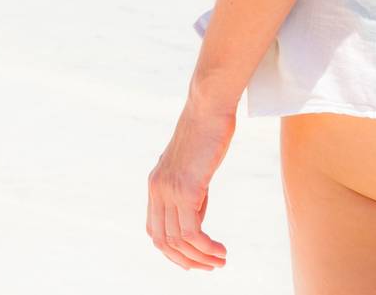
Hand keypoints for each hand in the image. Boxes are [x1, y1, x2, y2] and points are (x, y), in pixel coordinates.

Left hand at [146, 100, 234, 270]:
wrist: (209, 108)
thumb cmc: (208, 131)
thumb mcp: (194, 167)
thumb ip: (191, 192)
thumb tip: (196, 216)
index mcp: (156, 184)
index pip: (155, 230)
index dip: (172, 251)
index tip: (194, 259)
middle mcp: (157, 189)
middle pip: (162, 240)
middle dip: (185, 260)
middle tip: (209, 266)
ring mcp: (169, 190)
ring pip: (178, 240)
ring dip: (200, 257)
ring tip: (220, 261)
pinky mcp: (186, 189)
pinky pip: (192, 231)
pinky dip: (206, 247)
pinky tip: (220, 250)